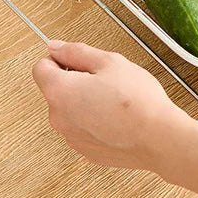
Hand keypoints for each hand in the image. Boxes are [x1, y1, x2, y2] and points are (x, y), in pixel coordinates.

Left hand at [32, 41, 190, 172]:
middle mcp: (58, 118)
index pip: (40, 67)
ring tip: (116, 99)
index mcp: (60, 91)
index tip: (79, 60)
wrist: (157, 138)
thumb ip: (77, 51)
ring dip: (86, 101)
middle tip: (106, 78)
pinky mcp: (86, 150)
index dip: (60, 58)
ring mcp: (72, 137)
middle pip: (57, 89)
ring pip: (71, 109)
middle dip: (77, 80)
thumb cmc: (136, 100)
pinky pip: (84, 128)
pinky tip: (118, 117)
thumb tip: (55, 47)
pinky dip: (96, 120)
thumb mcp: (109, 62)